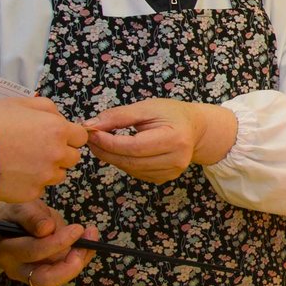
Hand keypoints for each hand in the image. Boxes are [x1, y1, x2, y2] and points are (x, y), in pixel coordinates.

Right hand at [0, 97, 87, 202]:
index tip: (55, 136)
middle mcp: (57, 154)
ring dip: (46, 169)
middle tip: (36, 148)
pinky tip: (12, 173)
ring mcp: (45, 175)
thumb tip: (59, 117)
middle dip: (59, 153)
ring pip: (57, 175)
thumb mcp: (19, 102)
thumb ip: (46, 108)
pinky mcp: (31, 192)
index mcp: (57, 129)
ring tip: (22, 161)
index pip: (80, 136)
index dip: (68, 135)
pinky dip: (29, 183)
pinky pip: (38, 188)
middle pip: (72, 158)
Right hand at [0, 200, 95, 285]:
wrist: (11, 223)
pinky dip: (81, 256)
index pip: (33, 252)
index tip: (76, 229)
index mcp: (8, 251)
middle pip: (45, 280)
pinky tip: (89, 239)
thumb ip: (31, 217)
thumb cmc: (13, 215)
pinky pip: (66, 269)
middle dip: (69, 266)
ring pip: (60, 277)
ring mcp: (34, 273)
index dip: (57, 242)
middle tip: (86, 245)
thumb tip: (47, 228)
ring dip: (80, 259)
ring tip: (91, 236)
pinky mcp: (48, 271)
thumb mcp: (19, 208)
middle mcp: (19, 269)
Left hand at [84, 98, 237, 184]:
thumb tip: (91, 126)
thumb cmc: (171, 113)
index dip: (110, 142)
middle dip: (105, 151)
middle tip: (90, 139)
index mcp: (175, 139)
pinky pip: (136, 173)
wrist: (195, 128)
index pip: (135, 146)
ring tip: (101, 143)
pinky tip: (119, 151)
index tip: (91, 133)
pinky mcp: (164, 178)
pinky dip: (123, 162)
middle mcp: (177, 159)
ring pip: (131, 169)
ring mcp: (172, 172)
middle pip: (131, 161)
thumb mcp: (146, 107)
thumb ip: (118, 116)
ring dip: (111, 158)